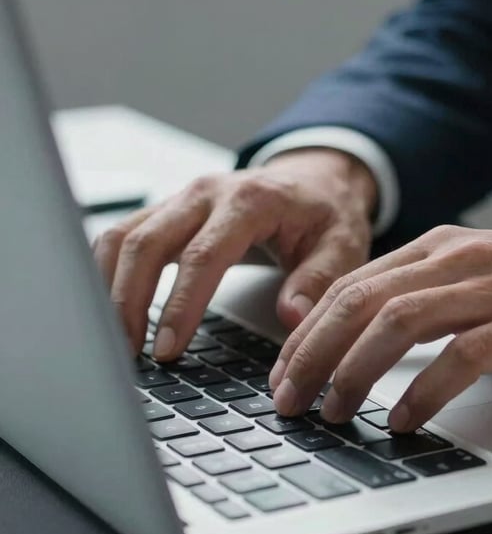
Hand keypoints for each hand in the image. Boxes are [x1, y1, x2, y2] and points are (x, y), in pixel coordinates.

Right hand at [92, 148, 376, 359]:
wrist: (315, 180)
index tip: (168, 349)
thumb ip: (317, 280)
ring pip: (125, 236)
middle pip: (147, 242)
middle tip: (129, 354)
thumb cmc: (326, 214)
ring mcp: (183, 199)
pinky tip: (109, 307)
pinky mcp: (169, 210)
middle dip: (130, 301)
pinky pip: (124, 234)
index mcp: (250, 200)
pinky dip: (107, 270)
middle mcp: (208, 193)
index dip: (181, 305)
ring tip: (115, 339)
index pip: (203, 255)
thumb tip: (291, 316)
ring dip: (110, 287)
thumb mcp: (342, 246)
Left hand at [269, 225, 491, 431]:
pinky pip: (460, 356)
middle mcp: (458, 260)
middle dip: (313, 353)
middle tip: (288, 397)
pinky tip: (404, 419)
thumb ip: (426, 293)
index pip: (352, 285)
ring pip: (399, 323)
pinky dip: (425, 391)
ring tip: (333, 411)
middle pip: (362, 302)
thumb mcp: (478, 275)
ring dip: (355, 371)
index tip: (284, 370)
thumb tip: (363, 336)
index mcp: (440, 247)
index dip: (308, 330)